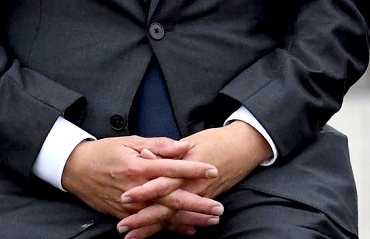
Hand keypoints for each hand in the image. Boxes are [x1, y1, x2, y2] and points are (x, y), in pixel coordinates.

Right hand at [61, 136, 222, 234]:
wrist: (75, 169)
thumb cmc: (105, 152)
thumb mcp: (132, 141)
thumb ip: (159, 145)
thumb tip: (183, 146)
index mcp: (139, 167)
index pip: (172, 168)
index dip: (193, 169)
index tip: (213, 170)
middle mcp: (136, 189)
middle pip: (171, 198)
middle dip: (197, 204)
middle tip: (218, 208)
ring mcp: (129, 205)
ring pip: (163, 215)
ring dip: (187, 219)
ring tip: (209, 221)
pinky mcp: (124, 215)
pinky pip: (150, 224)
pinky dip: (169, 228)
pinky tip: (187, 229)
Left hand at [116, 122, 273, 238]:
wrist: (246, 147)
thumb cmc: (218, 140)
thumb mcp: (192, 140)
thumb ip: (168, 151)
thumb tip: (144, 155)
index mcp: (187, 168)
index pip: (162, 182)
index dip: (143, 191)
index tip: (124, 197)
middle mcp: (193, 187)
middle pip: (165, 206)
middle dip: (143, 218)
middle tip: (123, 227)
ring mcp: (200, 196)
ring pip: (174, 217)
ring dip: (153, 227)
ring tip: (133, 236)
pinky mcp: (205, 200)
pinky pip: (186, 217)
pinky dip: (173, 227)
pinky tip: (160, 233)